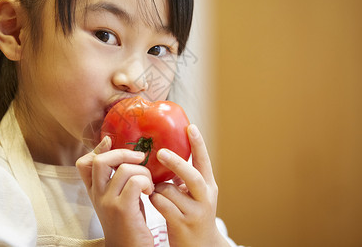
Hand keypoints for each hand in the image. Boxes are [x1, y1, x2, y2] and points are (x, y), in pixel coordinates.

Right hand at [76, 136, 154, 246]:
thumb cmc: (129, 224)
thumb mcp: (119, 199)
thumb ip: (119, 181)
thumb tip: (130, 156)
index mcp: (95, 192)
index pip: (84, 163)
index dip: (98, 149)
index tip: (112, 143)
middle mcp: (97, 195)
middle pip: (101, 160)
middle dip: (123, 152)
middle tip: (140, 158)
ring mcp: (108, 202)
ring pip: (124, 168)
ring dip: (143, 171)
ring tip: (148, 184)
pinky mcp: (123, 209)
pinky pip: (135, 181)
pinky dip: (146, 182)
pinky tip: (150, 192)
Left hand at [149, 124, 229, 246]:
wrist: (201, 246)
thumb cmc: (193, 215)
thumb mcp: (195, 194)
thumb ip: (184, 177)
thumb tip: (166, 153)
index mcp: (208, 186)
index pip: (204, 161)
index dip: (198, 143)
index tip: (190, 126)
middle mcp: (205, 197)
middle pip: (192, 176)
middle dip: (176, 162)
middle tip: (160, 152)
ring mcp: (194, 212)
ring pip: (170, 191)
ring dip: (158, 187)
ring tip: (155, 190)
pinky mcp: (182, 224)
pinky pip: (161, 204)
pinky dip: (154, 199)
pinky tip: (153, 200)